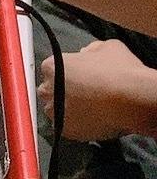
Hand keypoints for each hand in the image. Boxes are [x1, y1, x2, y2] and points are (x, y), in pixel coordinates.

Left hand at [39, 39, 156, 141]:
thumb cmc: (119, 71)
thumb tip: (86, 53)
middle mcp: (47, 90)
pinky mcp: (66, 131)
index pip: (51, 69)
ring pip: (57, 110)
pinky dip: (78, 123)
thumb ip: (90, 49)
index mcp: (51, 67)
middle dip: (64, 91)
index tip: (79, 75)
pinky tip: (93, 117)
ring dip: (69, 108)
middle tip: (85, 91)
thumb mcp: (107, 47)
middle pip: (50, 90)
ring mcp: (54, 113)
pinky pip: (68, 127)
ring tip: (91, 106)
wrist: (131, 99)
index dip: (67, 72)